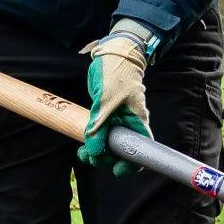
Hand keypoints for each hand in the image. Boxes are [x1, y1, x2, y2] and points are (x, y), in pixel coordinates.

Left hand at [79, 22, 156, 173]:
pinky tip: (83, 144)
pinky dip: (93, 140)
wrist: (113, 54)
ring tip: (83, 153)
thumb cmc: (115, 74)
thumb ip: (99, 126)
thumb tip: (94, 150)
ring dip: (97, 151)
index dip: (131, 163)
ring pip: (109, 143)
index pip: (140, 149)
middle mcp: (129, 123)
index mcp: (137, 121)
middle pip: (122, 150)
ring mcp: (118, 119)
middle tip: (90, 158)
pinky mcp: (107, 115)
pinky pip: (101, 133)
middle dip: (107, 158)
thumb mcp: (105, 100)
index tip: (116, 170)